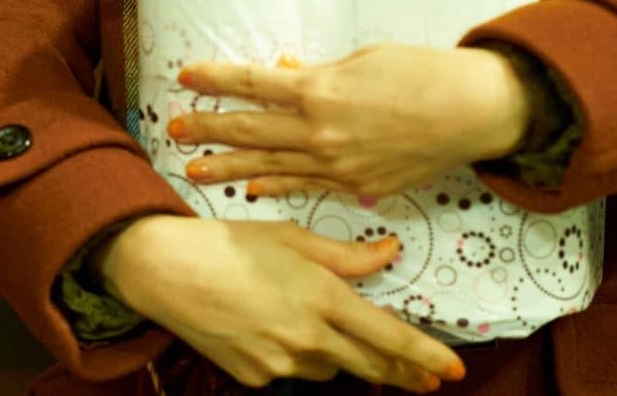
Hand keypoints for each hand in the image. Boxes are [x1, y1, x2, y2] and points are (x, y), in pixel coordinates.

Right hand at [97, 214, 463, 390]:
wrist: (163, 269)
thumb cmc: (227, 242)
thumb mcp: (291, 238)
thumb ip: (345, 255)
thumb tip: (390, 253)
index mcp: (322, 297)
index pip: (389, 336)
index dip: (426, 355)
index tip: (453, 369)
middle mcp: (307, 337)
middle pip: (371, 366)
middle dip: (403, 373)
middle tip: (424, 378)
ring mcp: (280, 362)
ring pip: (330, 370)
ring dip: (342, 358)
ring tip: (327, 333)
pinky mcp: (254, 376)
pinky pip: (291, 372)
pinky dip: (296, 357)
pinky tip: (274, 330)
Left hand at [173, 45, 531, 201]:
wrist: (472, 113)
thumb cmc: (420, 73)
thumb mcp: (361, 60)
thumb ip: (316, 74)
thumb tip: (281, 73)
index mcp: (320, 90)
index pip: (252, 84)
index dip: (215, 80)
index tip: (184, 77)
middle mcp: (322, 131)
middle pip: (251, 130)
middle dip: (208, 129)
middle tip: (173, 129)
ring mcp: (338, 165)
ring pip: (271, 167)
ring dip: (229, 168)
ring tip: (193, 169)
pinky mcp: (358, 187)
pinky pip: (307, 187)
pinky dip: (277, 188)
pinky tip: (251, 191)